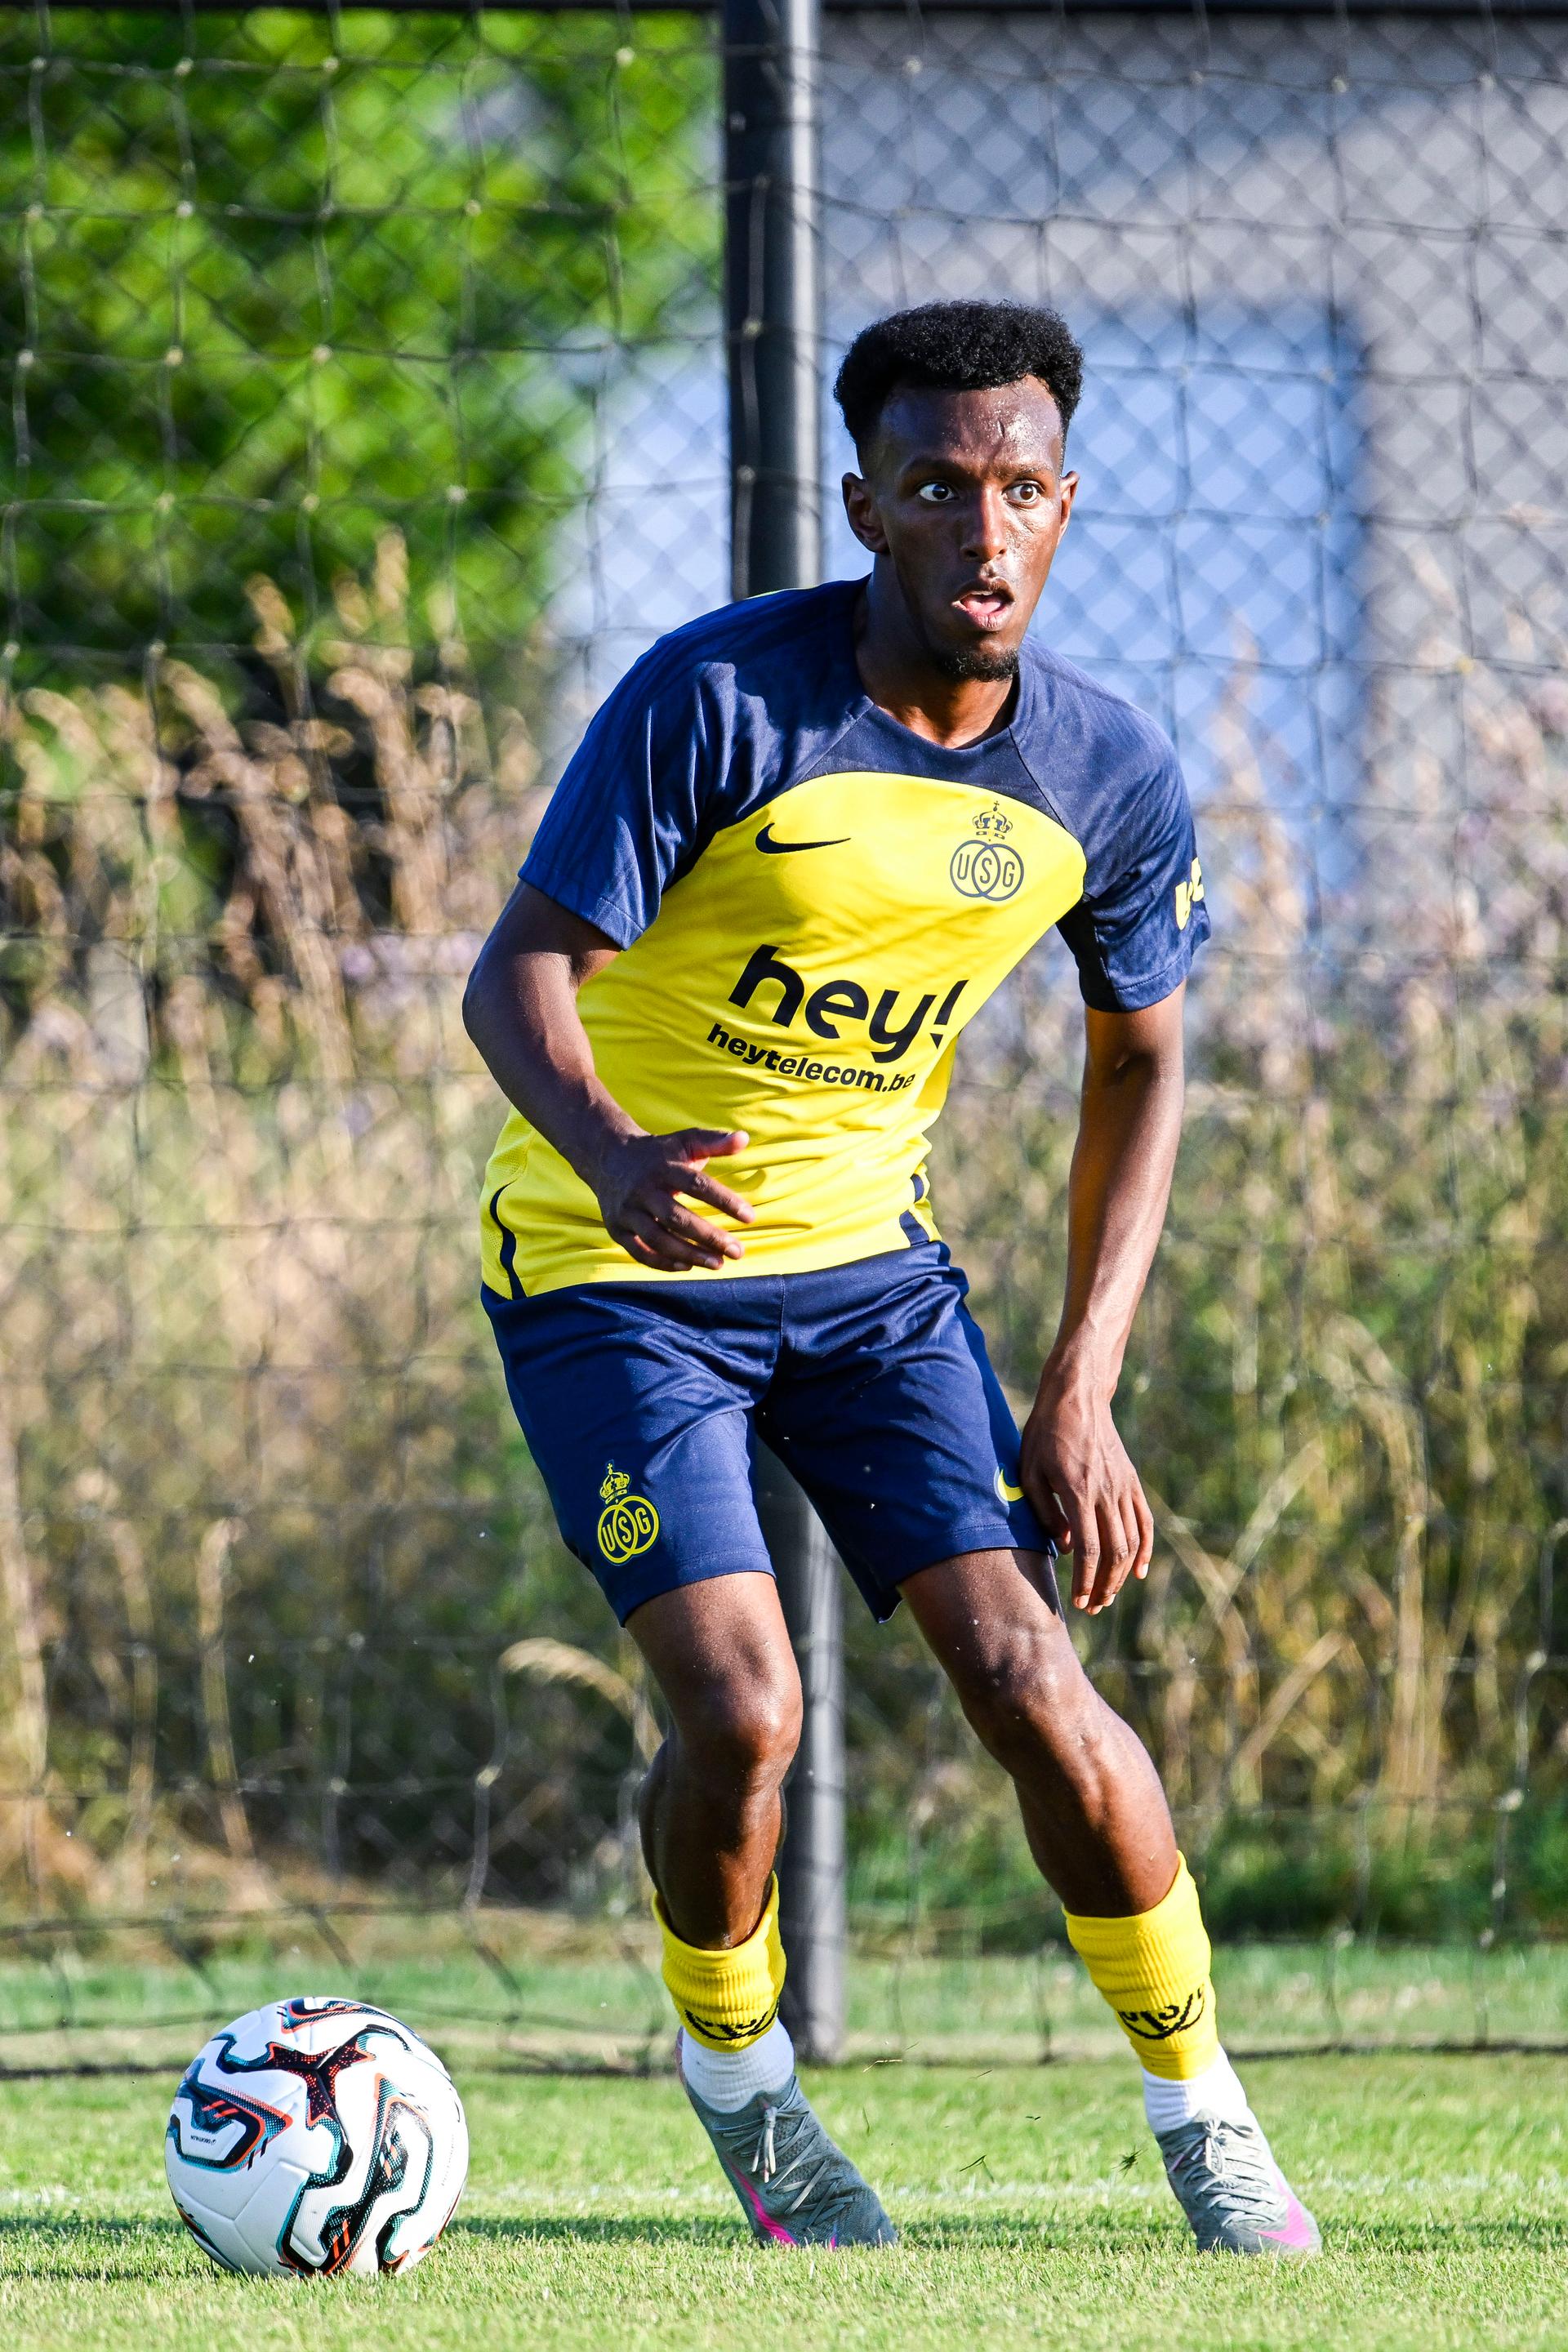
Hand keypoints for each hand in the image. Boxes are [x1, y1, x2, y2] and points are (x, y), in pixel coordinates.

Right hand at [589, 1127, 754, 1271]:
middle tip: (737, 1251)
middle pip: (677, 1218)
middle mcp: (642, 1190)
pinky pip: (640, 1252)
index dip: (724, 1201)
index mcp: (663, 1167)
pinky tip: (688, 1266)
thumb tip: (744, 1138)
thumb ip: (714, 1142)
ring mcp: (627, 1211)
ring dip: (689, 1254)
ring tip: (718, 1264)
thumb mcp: (684, 1142)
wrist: (608, 1158)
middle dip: (709, 1237)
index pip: (697, 1185)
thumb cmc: (659, 1154)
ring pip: (658, 1239)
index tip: (750, 1217)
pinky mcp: (616, 1229)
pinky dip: (663, 1263)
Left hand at [1020, 1364, 1153, 1614]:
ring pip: (1131, 1542)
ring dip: (1121, 1574)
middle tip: (1091, 1606)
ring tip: (1107, 1595)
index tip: (1077, 1600)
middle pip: (1113, 1552)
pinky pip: (1145, 1522)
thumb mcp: (1030, 1471)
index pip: (1088, 1549)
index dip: (1084, 1580)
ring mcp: (1123, 1487)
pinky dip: (1145, 1550)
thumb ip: (1044, 1512)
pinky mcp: (1132, 1481)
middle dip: (1104, 1586)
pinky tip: (1138, 1572)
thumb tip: (1063, 1547)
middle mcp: (1106, 1492)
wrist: (1076, 1398)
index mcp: (1078, 1491)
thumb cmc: (1044, 1434)